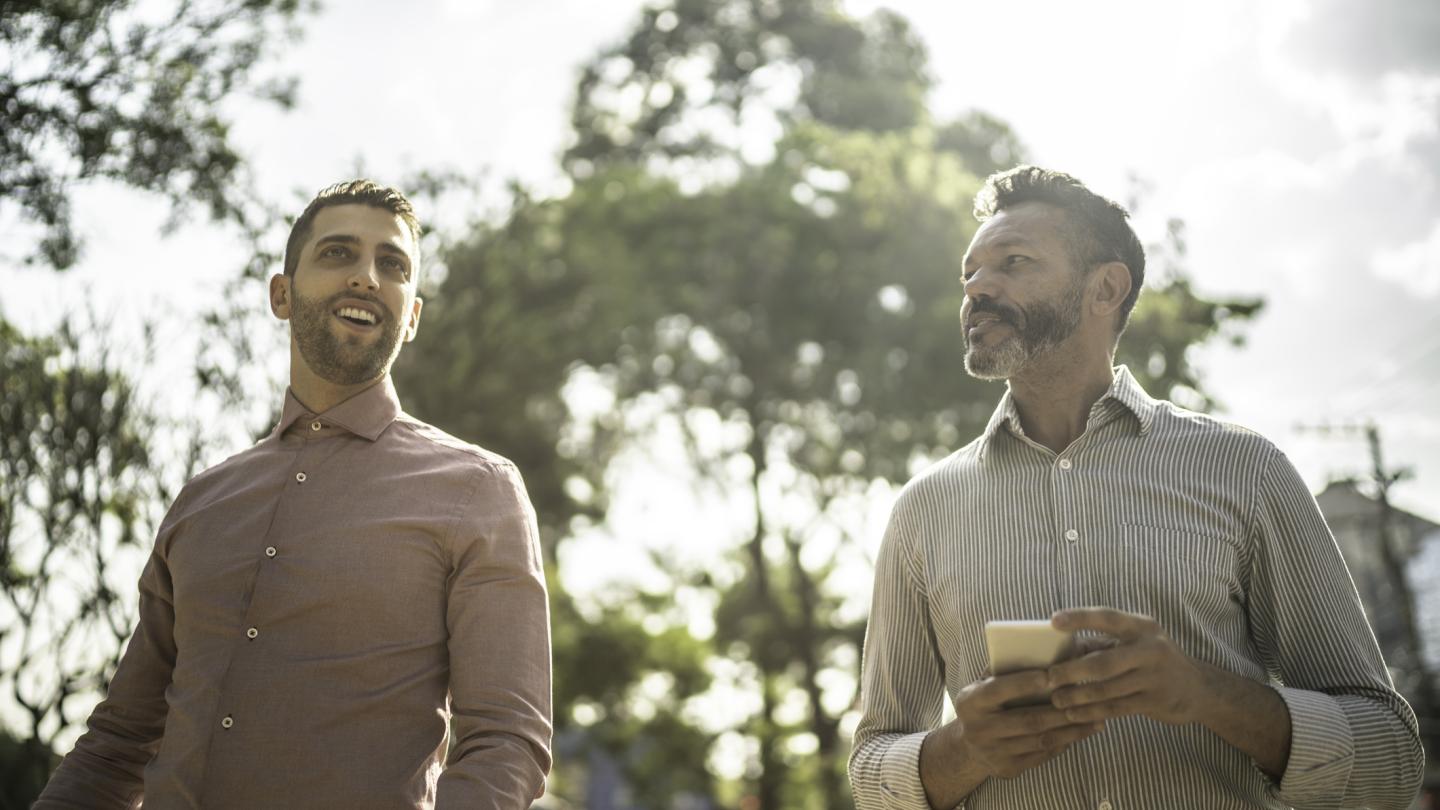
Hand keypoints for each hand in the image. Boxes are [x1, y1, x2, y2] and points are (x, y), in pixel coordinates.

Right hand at [938, 670, 1104, 779]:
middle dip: (1061, 710)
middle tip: (1087, 699)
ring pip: (1041, 740)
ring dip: (1071, 729)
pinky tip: (1080, 732)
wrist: (967, 746)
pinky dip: (1064, 743)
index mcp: (970, 702)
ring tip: (1096, 719)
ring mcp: (993, 753)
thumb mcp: (982, 685)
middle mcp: (978, 729)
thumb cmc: (985, 704)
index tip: (1052, 675)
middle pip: (1028, 720)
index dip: (1024, 683)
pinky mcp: (1007, 769)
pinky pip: (1042, 755)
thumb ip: (1003, 671)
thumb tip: (1040, 650)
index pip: (998, 690)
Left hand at [1045, 607, 1210, 725]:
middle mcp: (1151, 649)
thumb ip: (1101, 643)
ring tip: (1056, 699)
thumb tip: (1059, 646)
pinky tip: (1073, 715)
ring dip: (1077, 696)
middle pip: (1102, 662)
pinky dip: (1091, 712)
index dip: (1080, 618)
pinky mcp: (1155, 701)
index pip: (1107, 618)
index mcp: (1141, 627)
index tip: (1053, 621)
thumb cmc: (1152, 660)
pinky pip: (1115, 708)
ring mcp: (1154, 677)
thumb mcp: (1134, 643)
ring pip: (1106, 689)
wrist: (1198, 688)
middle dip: (1071, 671)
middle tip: (1048, 678)